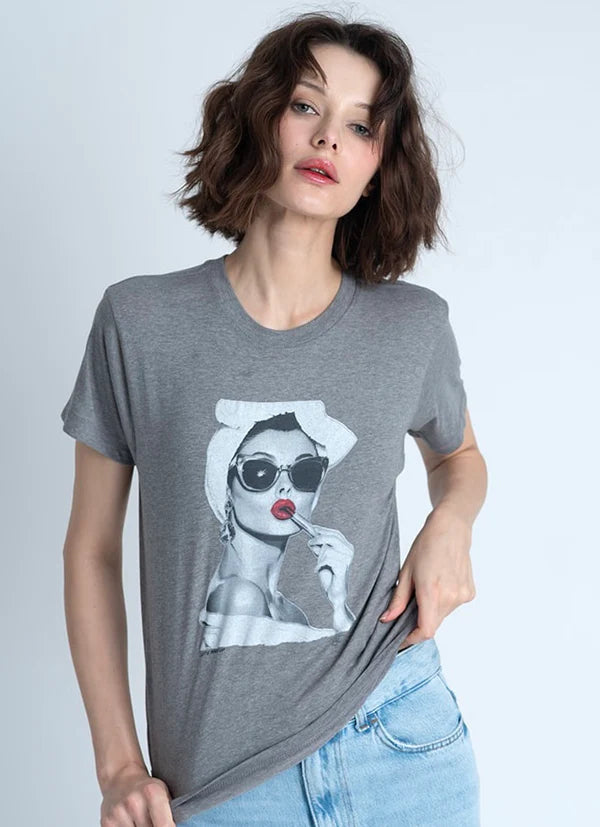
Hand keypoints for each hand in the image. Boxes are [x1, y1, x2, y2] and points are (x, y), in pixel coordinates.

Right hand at [100, 761, 175, 826]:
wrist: (120, 778)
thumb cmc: (146, 788)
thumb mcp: (163, 793)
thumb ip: (170, 812)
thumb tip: (180, 826)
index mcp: (153, 792)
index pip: (164, 826)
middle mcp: (134, 802)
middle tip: (151, 820)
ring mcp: (119, 813)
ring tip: (140, 820)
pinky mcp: (106, 822)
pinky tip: (130, 823)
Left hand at [307, 524, 354, 629]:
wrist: (333, 592)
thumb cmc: (329, 574)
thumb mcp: (322, 557)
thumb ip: (319, 546)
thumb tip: (312, 536)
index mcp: (347, 547)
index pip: (335, 533)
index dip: (323, 530)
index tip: (312, 528)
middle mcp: (349, 551)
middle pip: (332, 537)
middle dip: (318, 539)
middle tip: (310, 543)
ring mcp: (347, 559)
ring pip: (327, 549)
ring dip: (319, 557)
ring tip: (318, 564)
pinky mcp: (342, 567)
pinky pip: (326, 559)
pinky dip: (319, 564)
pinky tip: (318, 569)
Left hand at [379, 506, 475, 646]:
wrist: (451, 529)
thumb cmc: (426, 545)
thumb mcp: (406, 571)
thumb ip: (398, 600)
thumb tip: (387, 619)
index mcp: (432, 592)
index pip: (425, 630)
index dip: (411, 638)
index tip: (400, 638)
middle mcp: (451, 597)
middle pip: (433, 623)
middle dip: (418, 622)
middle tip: (408, 607)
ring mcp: (463, 596)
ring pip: (442, 616)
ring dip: (431, 610)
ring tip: (425, 588)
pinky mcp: (470, 593)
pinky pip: (452, 606)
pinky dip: (443, 602)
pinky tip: (439, 583)